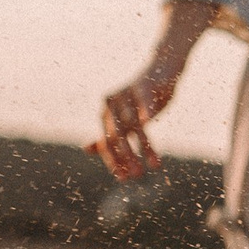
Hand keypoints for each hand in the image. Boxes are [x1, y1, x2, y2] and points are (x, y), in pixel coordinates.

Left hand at [93, 65, 178, 181]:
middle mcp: (112, 104)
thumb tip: (87, 149)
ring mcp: (128, 94)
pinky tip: (148, 122)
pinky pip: (145, 102)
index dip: (113, 161)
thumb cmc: (144, 97)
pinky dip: (146, 111)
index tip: (123, 179)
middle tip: (137, 176)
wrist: (161, 70)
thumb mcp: (125, 118)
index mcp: (106, 113)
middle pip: (117, 136)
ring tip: (153, 165)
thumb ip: (107, 133)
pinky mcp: (144, 86)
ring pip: (133, 125)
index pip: (106, 142)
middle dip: (127, 158)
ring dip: (143, 147)